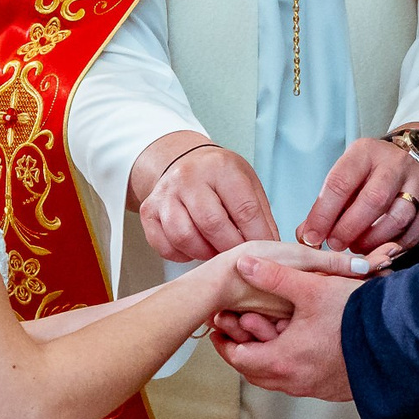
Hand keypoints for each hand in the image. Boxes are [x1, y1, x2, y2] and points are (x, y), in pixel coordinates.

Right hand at [134, 133, 277, 261]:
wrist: (184, 161)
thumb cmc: (221, 176)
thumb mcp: (247, 182)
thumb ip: (260, 215)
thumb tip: (271, 250)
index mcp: (220, 168)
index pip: (244, 209)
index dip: (258, 237)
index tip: (265, 254)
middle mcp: (188, 177)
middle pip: (212, 225)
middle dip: (230, 249)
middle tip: (240, 258)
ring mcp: (164, 194)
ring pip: (184, 237)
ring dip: (205, 254)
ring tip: (217, 252)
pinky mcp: (148, 211)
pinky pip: (165, 246)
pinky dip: (183, 255)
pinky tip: (196, 248)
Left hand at [215, 254, 360, 401]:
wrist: (399, 342)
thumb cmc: (356, 317)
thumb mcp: (312, 289)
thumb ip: (274, 276)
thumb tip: (244, 264)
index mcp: (282, 360)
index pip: (239, 358)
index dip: (225, 342)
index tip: (219, 329)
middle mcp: (295, 381)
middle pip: (255, 372)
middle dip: (244, 349)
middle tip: (237, 331)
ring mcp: (314, 388)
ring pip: (278, 377)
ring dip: (268, 357)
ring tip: (267, 335)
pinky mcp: (332, 389)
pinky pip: (300, 381)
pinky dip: (290, 364)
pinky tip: (299, 346)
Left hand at [299, 131, 418, 252]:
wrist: (414, 156)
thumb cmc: (371, 172)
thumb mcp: (347, 175)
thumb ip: (326, 204)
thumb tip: (306, 237)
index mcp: (365, 153)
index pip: (340, 182)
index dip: (323, 214)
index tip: (311, 236)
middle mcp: (395, 164)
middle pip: (373, 200)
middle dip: (349, 228)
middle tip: (335, 245)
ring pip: (397, 217)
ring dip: (373, 240)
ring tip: (357, 248)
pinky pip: (416, 231)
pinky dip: (395, 246)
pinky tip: (380, 250)